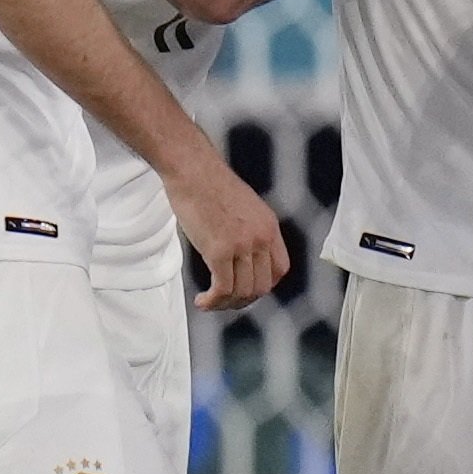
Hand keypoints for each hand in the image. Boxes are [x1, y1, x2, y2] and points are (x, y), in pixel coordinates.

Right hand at [166, 158, 288, 311]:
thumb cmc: (210, 184)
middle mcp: (260, 238)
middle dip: (243, 300)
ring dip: (225, 303)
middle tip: (224, 300)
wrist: (192, 169)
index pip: (279, 269)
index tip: (246, 288)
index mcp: (269, 226)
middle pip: (262, 286)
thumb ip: (249, 231)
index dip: (264, 284)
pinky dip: (212, 301)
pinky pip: (222, 288)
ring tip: (210, 302)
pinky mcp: (218, 251)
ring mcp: (241, 245)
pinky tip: (202, 301)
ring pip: (242, 291)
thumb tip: (242, 256)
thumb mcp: (245, 207)